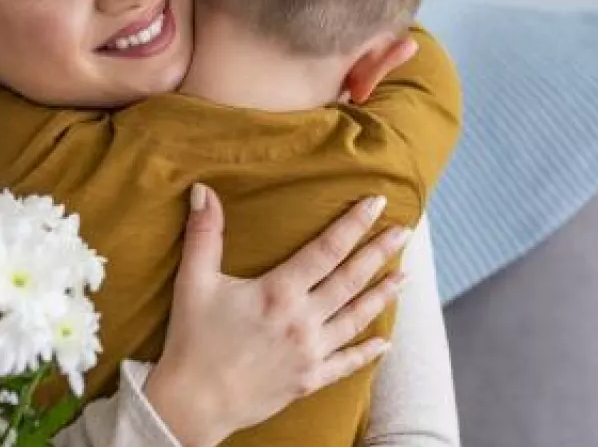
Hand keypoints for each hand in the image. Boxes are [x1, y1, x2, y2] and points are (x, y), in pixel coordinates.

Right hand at [144, 184, 409, 446]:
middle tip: (405, 231)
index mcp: (279, 292)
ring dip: (382, 295)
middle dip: (379, 252)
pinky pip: (346, 363)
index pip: (326, 249)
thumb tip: (203, 191)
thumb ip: (204, 235)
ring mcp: (310, 352)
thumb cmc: (192, 342)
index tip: (377, 203)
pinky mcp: (309, 380)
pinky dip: (368, 352)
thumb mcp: (194, 282)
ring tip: (405, 275)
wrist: (192, 405)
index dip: (354, 223)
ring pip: (356, 318)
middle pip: (351, 279)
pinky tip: (385, 342)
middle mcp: (303, 320)